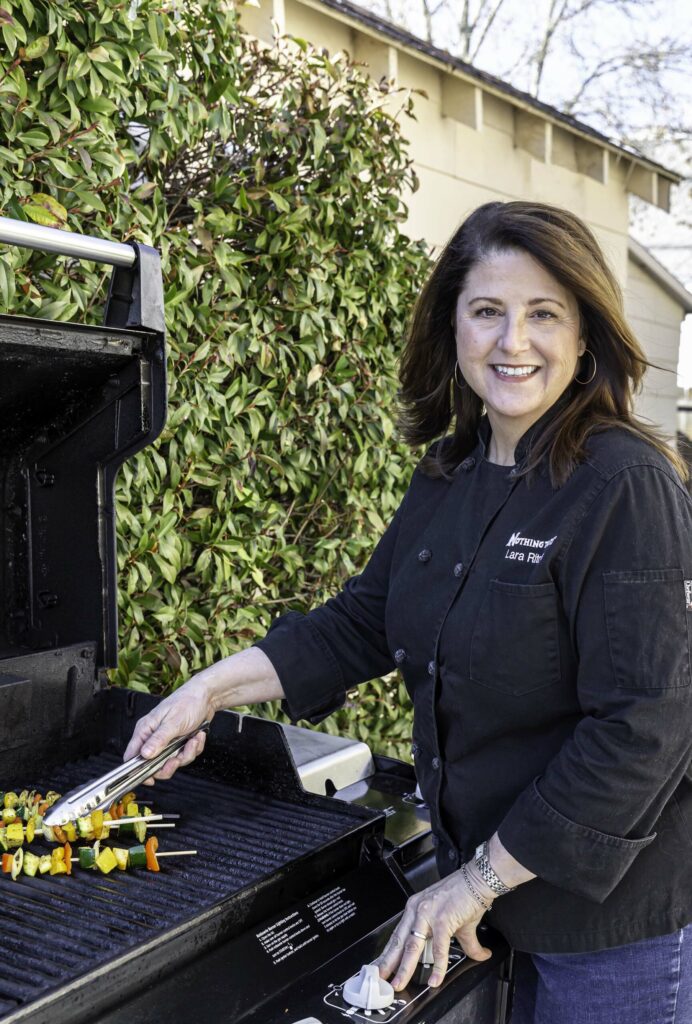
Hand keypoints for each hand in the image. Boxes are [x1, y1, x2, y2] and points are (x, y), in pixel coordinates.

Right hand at [123, 678, 212, 782]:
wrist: (207, 696)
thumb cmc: (187, 701)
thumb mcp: (173, 722)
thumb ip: (159, 739)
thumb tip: (145, 754)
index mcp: (145, 730)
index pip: (133, 755)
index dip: (138, 770)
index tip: (150, 778)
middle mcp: (154, 737)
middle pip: (154, 764)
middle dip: (169, 764)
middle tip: (178, 758)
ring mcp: (167, 741)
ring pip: (172, 762)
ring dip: (186, 754)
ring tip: (193, 740)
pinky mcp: (179, 742)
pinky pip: (185, 755)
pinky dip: (194, 748)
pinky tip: (197, 736)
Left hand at [376, 867, 492, 990]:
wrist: (478, 880)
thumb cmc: (466, 896)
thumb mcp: (458, 922)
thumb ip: (466, 943)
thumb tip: (480, 956)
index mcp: (416, 908)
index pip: (398, 934)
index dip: (388, 952)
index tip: (381, 966)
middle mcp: (417, 910)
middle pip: (399, 941)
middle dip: (388, 963)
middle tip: (381, 979)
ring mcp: (428, 915)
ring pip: (412, 946)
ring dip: (404, 968)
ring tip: (399, 983)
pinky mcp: (443, 920)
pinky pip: (438, 947)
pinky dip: (437, 966)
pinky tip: (435, 979)